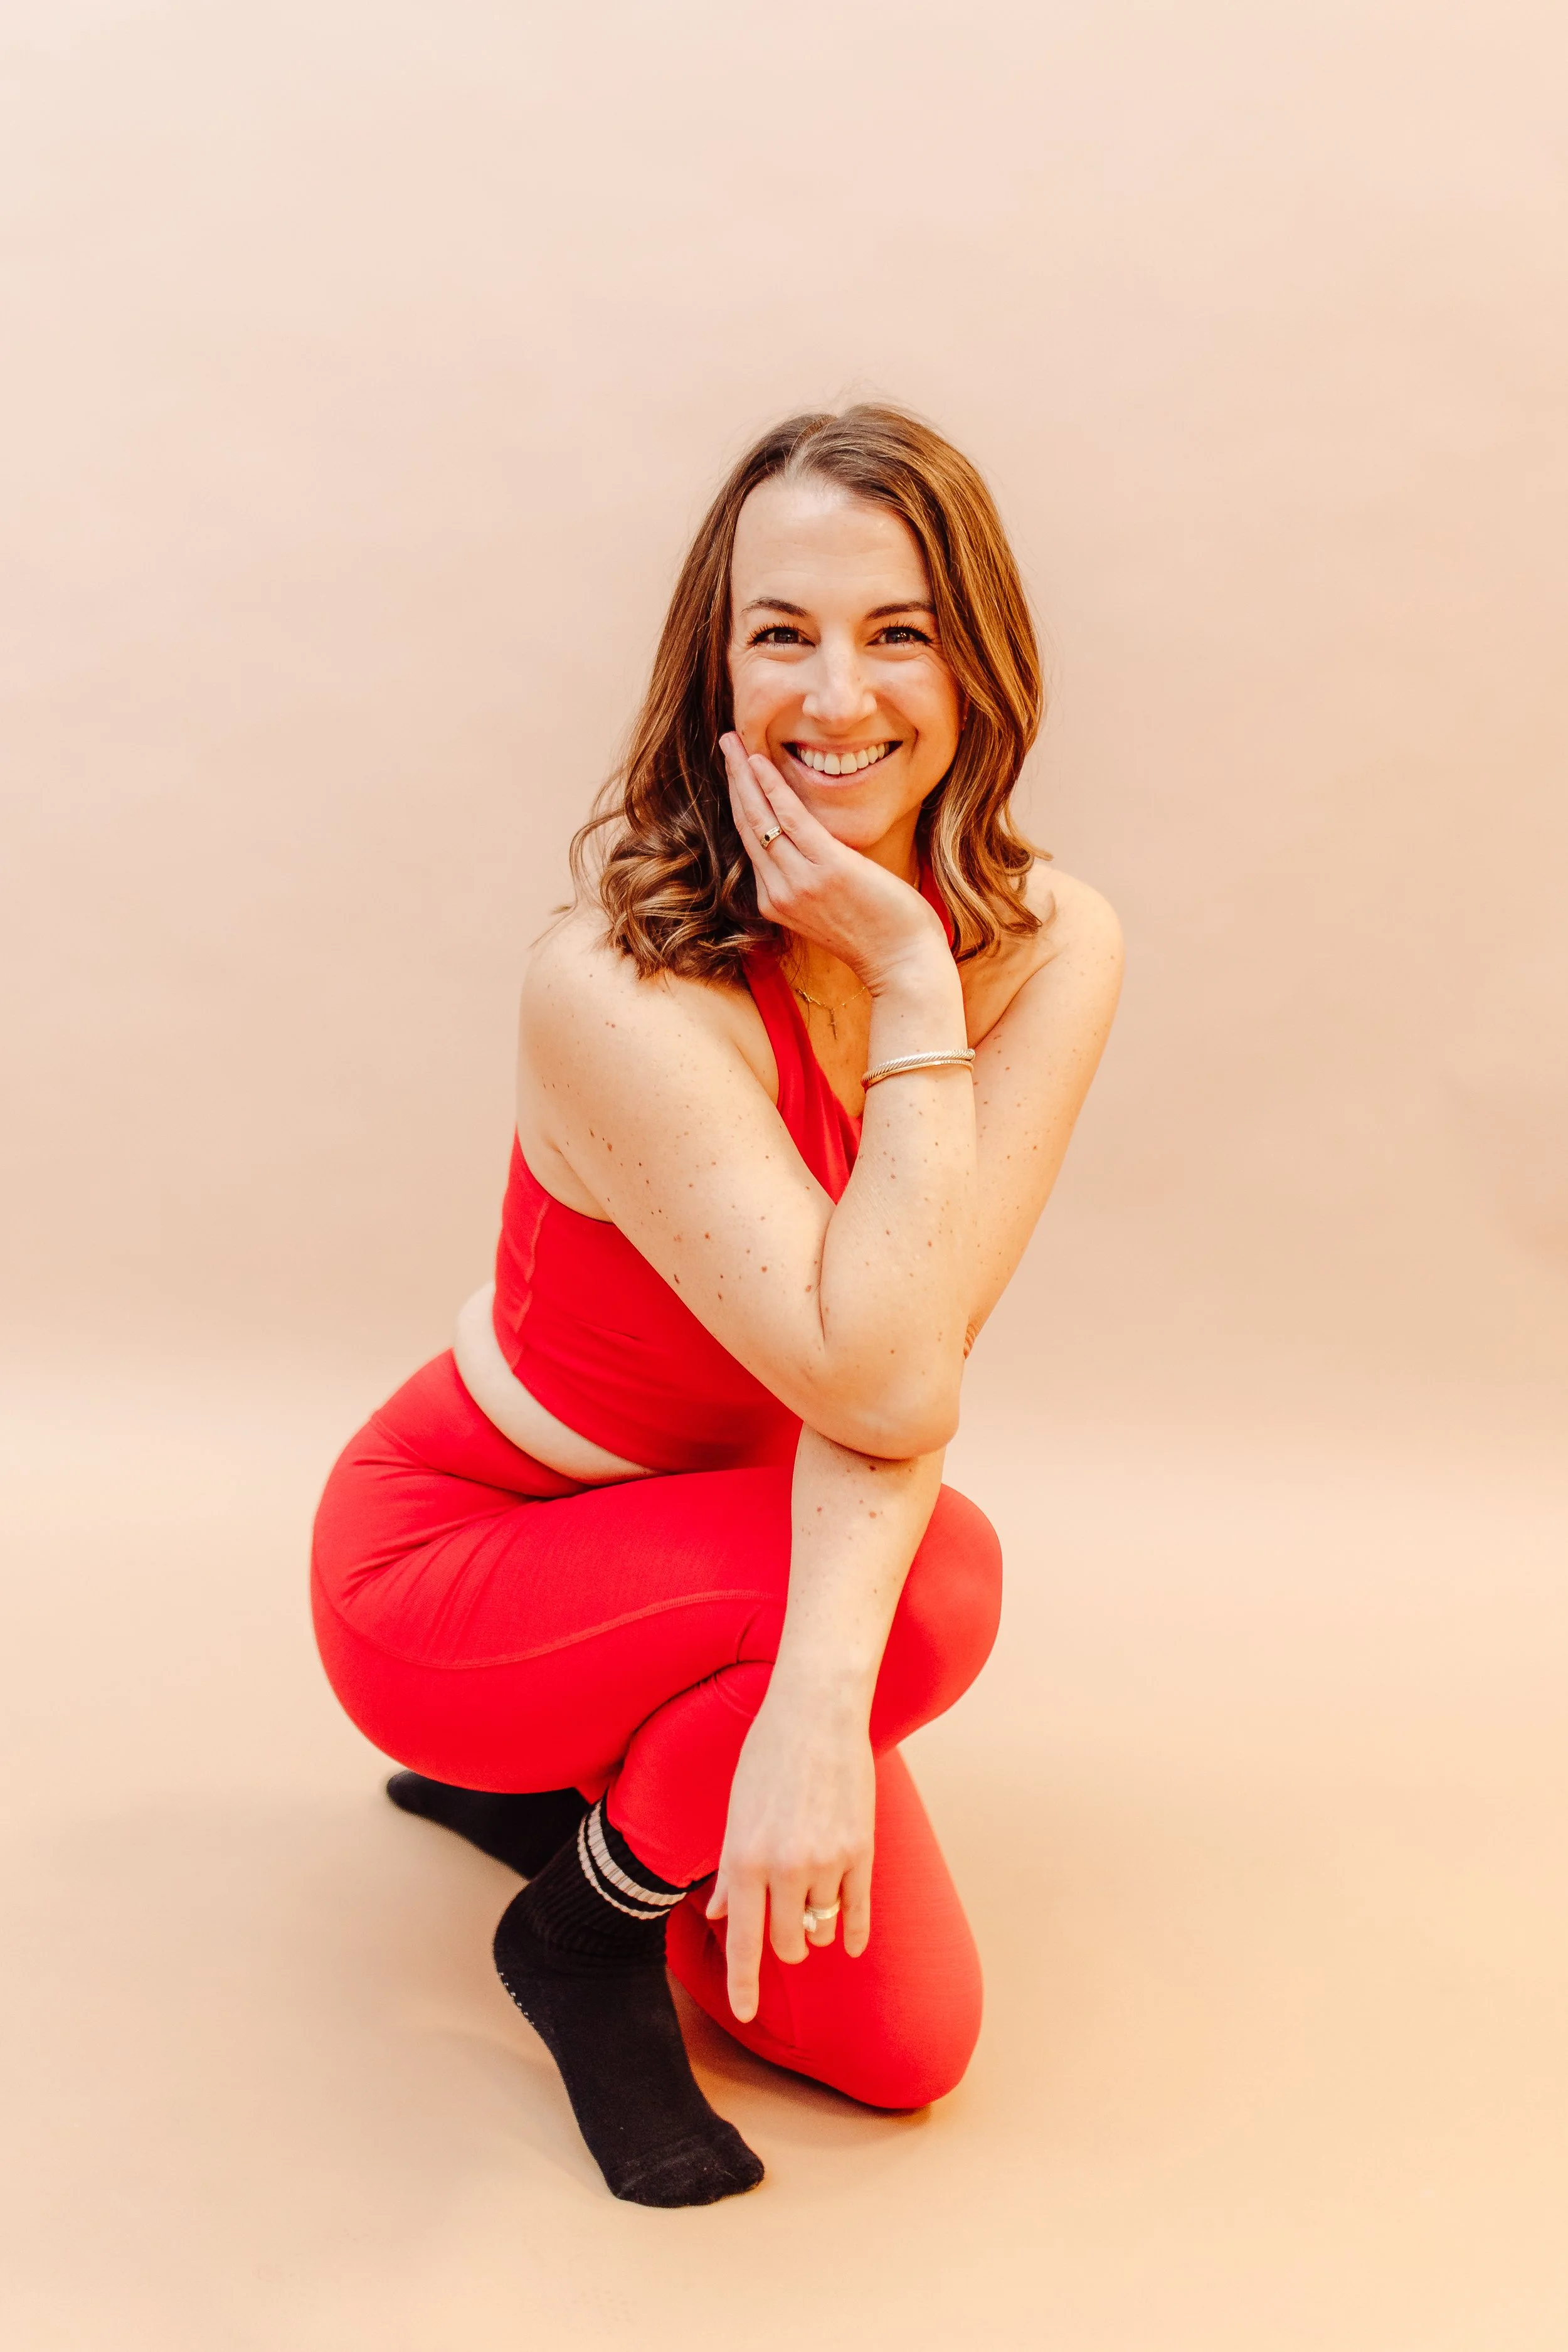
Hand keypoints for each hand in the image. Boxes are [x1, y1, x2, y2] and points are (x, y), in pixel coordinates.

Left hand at [705, 1687, 875, 2023]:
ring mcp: (827, 1861)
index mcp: (745, 1859)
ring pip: (821, 1927)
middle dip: (784, 1945)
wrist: (817, 1712)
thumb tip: (719, 1914)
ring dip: (814, 1927)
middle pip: (786, 1942)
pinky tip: (852, 1943)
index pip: (743, 1941)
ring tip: (810, 1907)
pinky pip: (858, 1910)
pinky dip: (854, 1931)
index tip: (746, 2012)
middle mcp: (785, 1868)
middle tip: (783, 1929)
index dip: (744, 1984)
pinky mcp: (861, 1850)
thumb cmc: (767, 1756)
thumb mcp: (736, 1812)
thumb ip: (729, 1870)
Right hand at [720, 733, 948, 993]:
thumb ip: (812, 878)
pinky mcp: (826, 870)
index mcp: (777, 902)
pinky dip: (772, 788)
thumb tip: (812, 844)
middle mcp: (779, 894)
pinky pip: (790, 820)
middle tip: (726, 742)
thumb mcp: (832, 908)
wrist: (903, 964)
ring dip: (744, 774)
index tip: (735, 768)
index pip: (751, 841)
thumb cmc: (879, 935)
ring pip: (759, 818)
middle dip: (733, 780)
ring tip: (734, 741)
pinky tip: (760, 762)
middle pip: (746, 825)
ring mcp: (799, 883)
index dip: (741, 801)